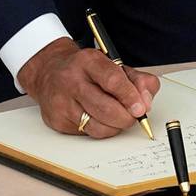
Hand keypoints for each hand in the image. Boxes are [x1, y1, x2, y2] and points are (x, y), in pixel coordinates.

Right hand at [17, 38, 159, 137]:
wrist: (49, 72)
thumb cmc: (87, 70)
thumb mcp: (114, 65)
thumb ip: (137, 80)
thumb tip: (146, 102)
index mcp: (89, 61)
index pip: (113, 80)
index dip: (130, 96)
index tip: (141, 108)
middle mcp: (72, 81)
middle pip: (105, 108)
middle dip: (126, 117)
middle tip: (134, 116)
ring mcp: (62, 102)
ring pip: (97, 126)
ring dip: (115, 127)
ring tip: (119, 118)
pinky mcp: (57, 120)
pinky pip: (87, 133)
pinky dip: (101, 130)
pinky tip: (101, 119)